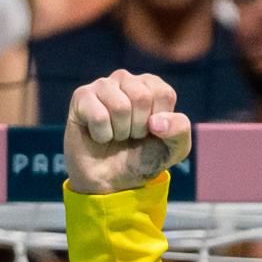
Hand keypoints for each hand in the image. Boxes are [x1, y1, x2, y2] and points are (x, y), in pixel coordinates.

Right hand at [64, 70, 192, 195]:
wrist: (112, 182)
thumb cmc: (142, 158)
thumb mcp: (174, 149)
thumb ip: (180, 130)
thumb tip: (156, 122)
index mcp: (151, 85)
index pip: (163, 94)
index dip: (159, 123)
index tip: (151, 132)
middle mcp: (126, 79)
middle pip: (141, 97)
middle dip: (138, 127)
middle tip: (130, 136)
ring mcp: (102, 86)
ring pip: (120, 106)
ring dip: (120, 132)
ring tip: (116, 135)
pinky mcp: (81, 97)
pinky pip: (98, 116)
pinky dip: (102, 136)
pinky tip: (99, 136)